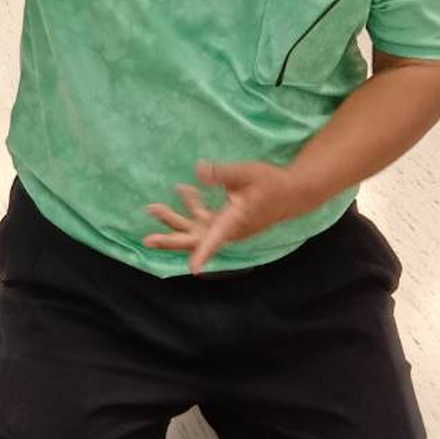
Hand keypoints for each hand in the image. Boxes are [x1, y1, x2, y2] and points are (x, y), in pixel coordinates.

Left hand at [142, 162, 312, 274]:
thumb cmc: (272, 183)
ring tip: (152, 208)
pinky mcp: (225, 221)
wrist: (291, 194)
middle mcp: (227, 229)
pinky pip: (202, 219)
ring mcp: (225, 227)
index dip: (204, 253)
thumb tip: (198, 170)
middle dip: (170, 239)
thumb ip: (222, 173)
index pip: (216, 240)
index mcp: (235, 222)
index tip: (193, 268)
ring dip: (174, 219)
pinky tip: (183, 190)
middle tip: (147, 240)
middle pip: (195, 240)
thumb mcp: (247, 173)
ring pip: (194, 229)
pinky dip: (192, 206)